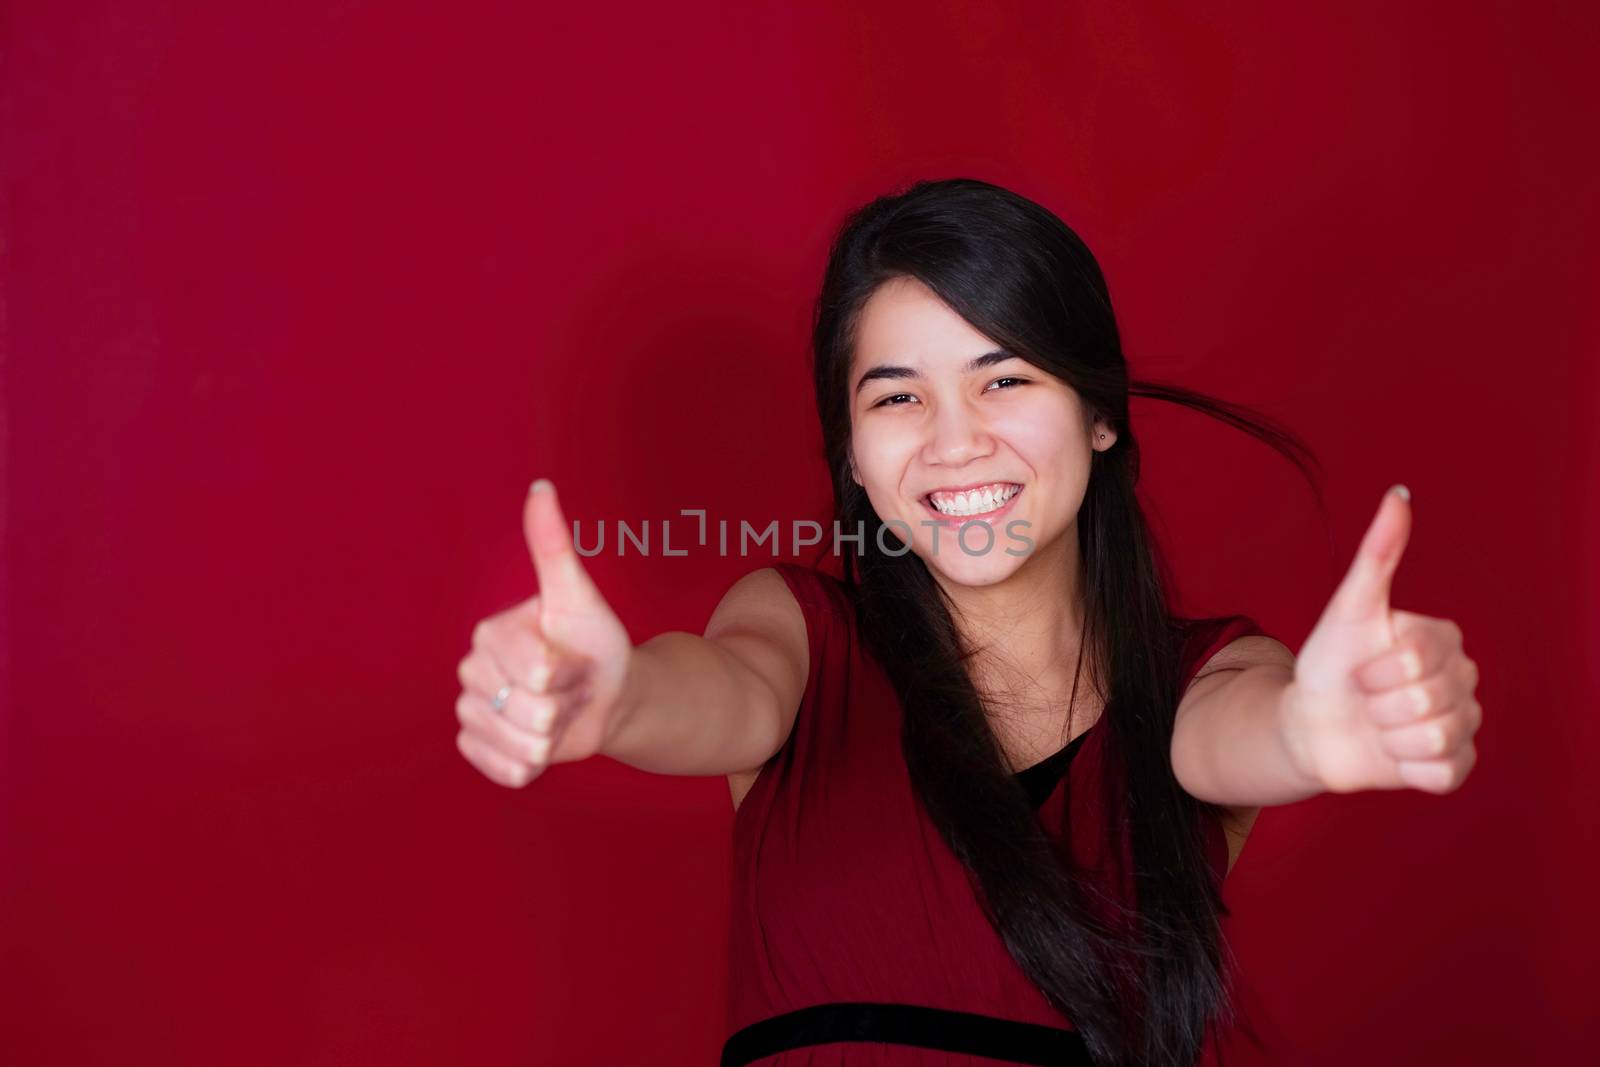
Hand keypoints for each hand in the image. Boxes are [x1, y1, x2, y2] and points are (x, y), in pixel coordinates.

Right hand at [454, 479, 633, 787]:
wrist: (606, 695)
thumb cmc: (595, 642)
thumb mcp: (578, 595)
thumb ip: (553, 546)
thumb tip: (540, 488)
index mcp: (490, 634)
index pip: (535, 669)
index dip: (567, 672)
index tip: (572, 659)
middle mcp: (472, 673)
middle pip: (531, 710)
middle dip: (566, 704)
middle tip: (570, 686)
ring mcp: (471, 714)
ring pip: (524, 744)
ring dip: (557, 736)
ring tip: (562, 712)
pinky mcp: (478, 750)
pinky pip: (507, 770)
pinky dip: (536, 764)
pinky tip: (544, 744)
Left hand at [1280, 486, 1481, 794]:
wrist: (1310, 725)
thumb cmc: (1329, 665)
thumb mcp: (1348, 609)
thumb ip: (1377, 555)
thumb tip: (1398, 495)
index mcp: (1444, 640)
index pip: (1422, 657)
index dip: (1379, 668)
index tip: (1361, 668)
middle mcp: (1463, 680)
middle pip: (1430, 700)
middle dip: (1381, 703)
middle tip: (1366, 699)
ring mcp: (1463, 724)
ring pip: (1437, 737)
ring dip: (1389, 736)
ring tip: (1376, 725)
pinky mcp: (1454, 766)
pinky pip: (1444, 773)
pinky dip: (1406, 768)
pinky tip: (1391, 754)